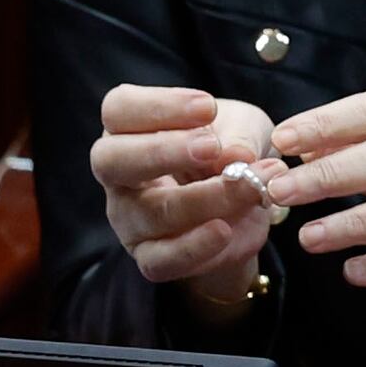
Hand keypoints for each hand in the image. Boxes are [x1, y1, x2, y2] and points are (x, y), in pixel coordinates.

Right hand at [90, 83, 284, 306]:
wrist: (248, 202)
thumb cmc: (234, 149)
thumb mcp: (246, 128)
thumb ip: (240, 135)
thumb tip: (235, 156)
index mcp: (132, 130)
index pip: (118, 111)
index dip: (158, 107)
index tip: (209, 107)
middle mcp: (121, 175)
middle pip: (111, 160)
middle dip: (162, 151)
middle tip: (211, 146)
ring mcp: (130, 219)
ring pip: (152, 211)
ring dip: (208, 197)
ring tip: (253, 184)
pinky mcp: (151, 257)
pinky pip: (162, 260)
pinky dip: (195, 247)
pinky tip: (225, 231)